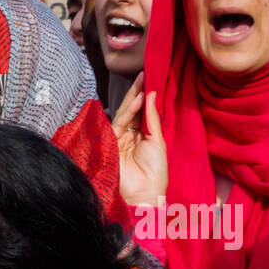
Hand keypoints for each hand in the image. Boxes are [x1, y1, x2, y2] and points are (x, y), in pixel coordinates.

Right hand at [111, 73, 167, 205]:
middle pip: (131, 110)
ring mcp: (118, 138)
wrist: (145, 194)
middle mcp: (128, 135)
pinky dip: (130, 110)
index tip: (150, 79)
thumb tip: (152, 94)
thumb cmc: (155, 172)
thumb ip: (152, 118)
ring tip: (142, 81)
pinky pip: (120, 122)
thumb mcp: (157, 142)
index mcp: (141, 136)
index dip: (145, 97)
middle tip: (143, 74)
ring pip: (124, 113)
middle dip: (137, 92)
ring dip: (134, 97)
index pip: (142, 113)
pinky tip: (138, 99)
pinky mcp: (110, 142)